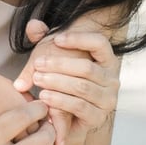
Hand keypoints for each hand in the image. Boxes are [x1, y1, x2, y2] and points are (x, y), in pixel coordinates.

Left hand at [24, 29, 119, 144]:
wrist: (67, 120)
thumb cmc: (62, 84)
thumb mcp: (52, 60)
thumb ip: (43, 41)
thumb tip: (33, 24)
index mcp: (106, 61)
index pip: (100, 43)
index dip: (79, 39)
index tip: (55, 39)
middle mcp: (112, 80)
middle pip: (87, 67)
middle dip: (59, 64)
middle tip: (37, 64)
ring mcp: (107, 100)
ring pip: (82, 87)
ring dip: (56, 82)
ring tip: (37, 79)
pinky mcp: (98, 118)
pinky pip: (79, 106)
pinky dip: (60, 100)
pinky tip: (43, 96)